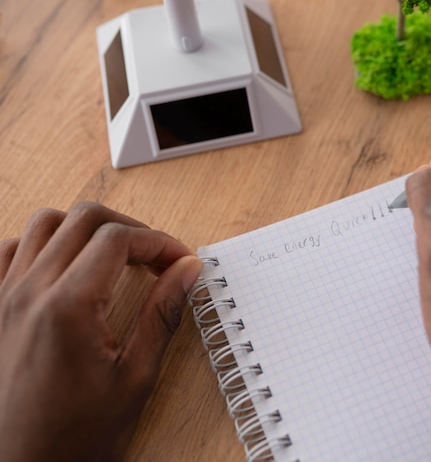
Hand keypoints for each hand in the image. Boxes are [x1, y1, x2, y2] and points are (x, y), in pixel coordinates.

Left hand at [0, 203, 202, 461]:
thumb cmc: (74, 438)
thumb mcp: (134, 378)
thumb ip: (163, 312)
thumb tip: (187, 269)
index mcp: (68, 308)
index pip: (119, 239)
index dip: (159, 242)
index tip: (179, 259)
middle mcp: (29, 293)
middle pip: (85, 218)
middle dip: (130, 229)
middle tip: (154, 256)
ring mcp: (3, 297)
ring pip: (46, 223)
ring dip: (86, 229)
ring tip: (112, 256)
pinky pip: (10, 248)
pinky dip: (42, 244)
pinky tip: (64, 267)